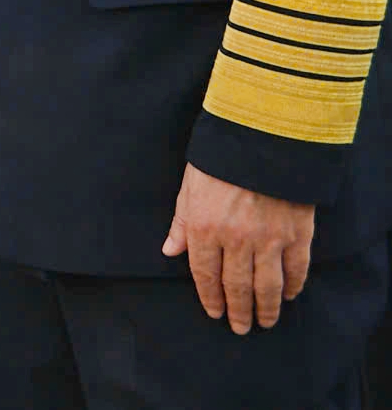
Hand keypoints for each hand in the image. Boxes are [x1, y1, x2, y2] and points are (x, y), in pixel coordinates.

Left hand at [162, 162, 315, 332]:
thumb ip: (181, 223)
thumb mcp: (189, 187)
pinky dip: (293, 285)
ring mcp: (269, 239)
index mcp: (205, 227)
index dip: (210, 297)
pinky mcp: (297, 234)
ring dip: (266, 308)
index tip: (215, 313)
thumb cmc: (219, 161)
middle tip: (240, 328)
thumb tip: (170, 251)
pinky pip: (296, 269)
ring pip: (267, 285)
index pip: (205, 273)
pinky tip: (288, 295)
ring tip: (264, 322)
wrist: (262, 139)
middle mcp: (236, 239)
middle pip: (237, 286)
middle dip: (238, 311)